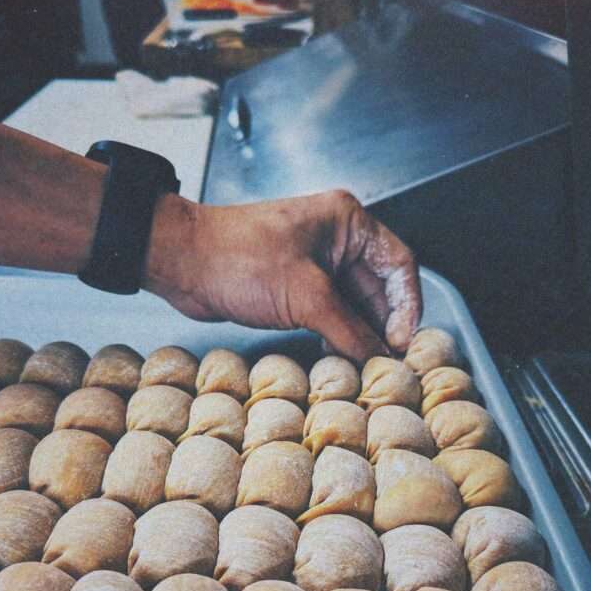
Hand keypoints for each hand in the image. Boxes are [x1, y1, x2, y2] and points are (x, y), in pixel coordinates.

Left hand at [145, 190, 421, 362]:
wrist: (183, 264)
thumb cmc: (239, 260)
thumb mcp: (305, 296)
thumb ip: (349, 329)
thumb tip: (378, 359)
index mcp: (348, 223)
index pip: (399, 265)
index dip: (408, 306)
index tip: (404, 342)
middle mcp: (337, 240)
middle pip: (379, 289)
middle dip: (383, 326)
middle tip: (388, 364)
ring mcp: (316, 265)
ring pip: (354, 305)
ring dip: (360, 335)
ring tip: (364, 367)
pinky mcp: (297, 288)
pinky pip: (330, 315)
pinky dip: (337, 336)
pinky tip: (338, 358)